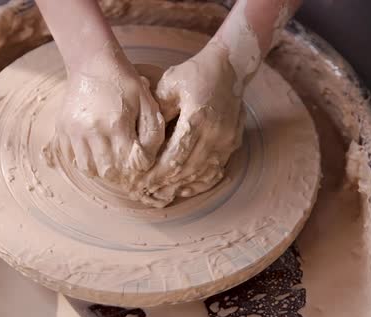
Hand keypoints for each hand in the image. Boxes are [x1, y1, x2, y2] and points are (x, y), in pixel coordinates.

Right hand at [56, 46, 164, 187]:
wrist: (92, 63)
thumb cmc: (124, 82)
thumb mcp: (147, 101)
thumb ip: (153, 132)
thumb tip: (147, 160)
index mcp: (117, 123)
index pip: (129, 165)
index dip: (138, 168)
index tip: (141, 162)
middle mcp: (92, 130)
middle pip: (107, 171)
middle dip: (120, 173)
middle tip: (127, 165)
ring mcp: (74, 130)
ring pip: (88, 169)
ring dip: (101, 169)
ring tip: (111, 159)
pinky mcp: (62, 129)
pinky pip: (72, 158)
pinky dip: (84, 161)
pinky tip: (96, 151)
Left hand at [134, 42, 245, 206]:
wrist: (230, 67)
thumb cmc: (195, 74)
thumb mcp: (170, 83)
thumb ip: (158, 109)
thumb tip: (144, 135)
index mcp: (196, 118)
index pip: (174, 156)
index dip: (156, 173)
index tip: (139, 181)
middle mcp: (214, 134)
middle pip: (186, 170)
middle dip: (164, 183)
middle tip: (144, 192)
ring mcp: (225, 141)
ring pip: (201, 174)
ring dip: (180, 186)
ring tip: (160, 194)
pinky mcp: (231, 144)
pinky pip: (215, 171)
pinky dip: (199, 182)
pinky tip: (184, 188)